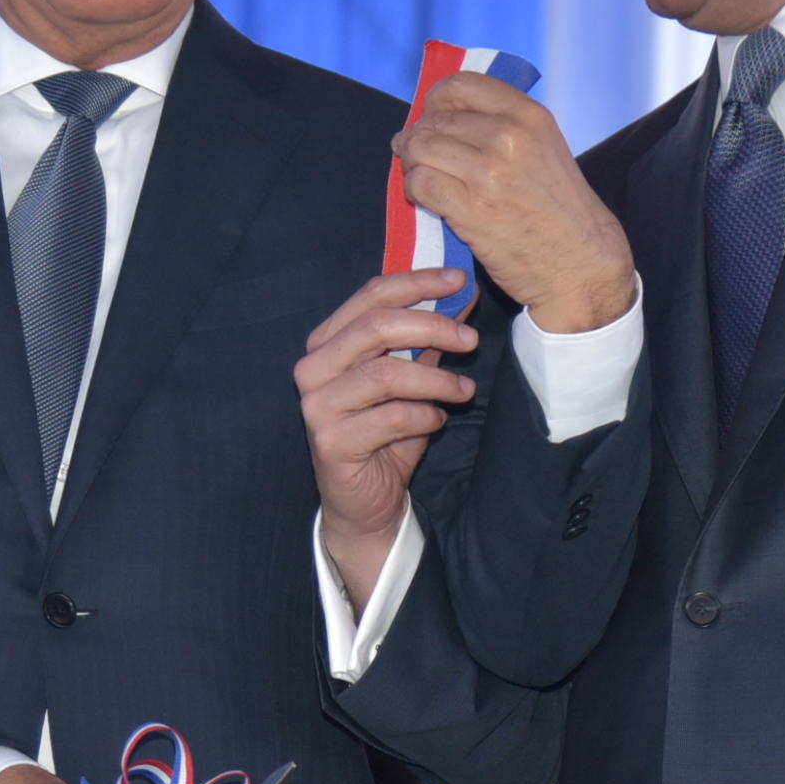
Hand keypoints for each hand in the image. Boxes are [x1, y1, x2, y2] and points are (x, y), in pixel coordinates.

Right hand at [299, 270, 478, 605]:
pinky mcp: (330, 441)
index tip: (459, 280)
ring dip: (437, 380)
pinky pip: (392, 417)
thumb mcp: (412, 379)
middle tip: (471, 340)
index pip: (371, 297)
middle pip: (377, 327)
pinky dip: (426, 417)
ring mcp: (317, 405)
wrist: (365, 503)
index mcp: (327, 343)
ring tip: (463, 391)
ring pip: (387, 374)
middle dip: (433, 327)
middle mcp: (312, 368)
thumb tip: (461, 295)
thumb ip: (428, 340)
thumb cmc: (387, 434)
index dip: (417, 283)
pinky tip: (436, 422)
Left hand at [395, 76, 635, 335]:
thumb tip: (443, 114)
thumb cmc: (560, 209)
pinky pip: (420, 183)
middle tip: (419, 156)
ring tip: (422, 176)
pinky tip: (428, 199)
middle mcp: (509, 137)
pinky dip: (415, 190)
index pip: (459, 85)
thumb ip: (503, 124)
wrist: (581, 263)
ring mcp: (489, 173)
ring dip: (412, 163)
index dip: (436, 102)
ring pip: (420, 148)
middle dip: (418, 137)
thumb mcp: (545, 147)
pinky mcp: (472, 210)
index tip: (434, 119)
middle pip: (434, 120)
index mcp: (529, 115)